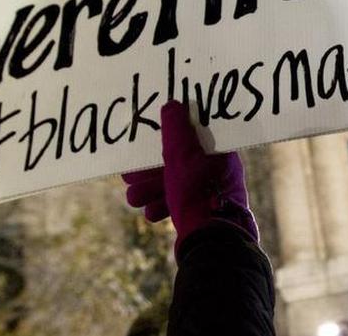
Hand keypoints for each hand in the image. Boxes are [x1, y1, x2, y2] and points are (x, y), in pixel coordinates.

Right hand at [121, 100, 257, 255]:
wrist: (210, 243)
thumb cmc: (197, 194)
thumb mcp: (182, 155)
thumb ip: (175, 129)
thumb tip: (172, 104)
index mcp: (218, 154)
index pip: (190, 138)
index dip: (165, 140)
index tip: (145, 143)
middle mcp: (217, 173)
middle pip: (177, 164)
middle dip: (149, 171)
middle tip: (129, 176)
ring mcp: (211, 195)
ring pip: (175, 186)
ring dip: (151, 190)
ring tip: (133, 197)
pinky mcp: (203, 215)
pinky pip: (180, 205)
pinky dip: (163, 206)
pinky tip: (151, 213)